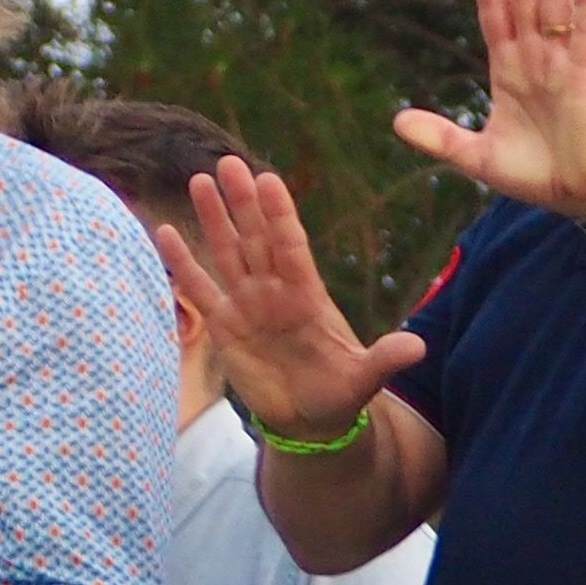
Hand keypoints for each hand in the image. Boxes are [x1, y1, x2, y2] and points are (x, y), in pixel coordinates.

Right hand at [154, 158, 427, 441]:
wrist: (311, 421)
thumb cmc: (340, 394)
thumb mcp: (363, 379)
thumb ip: (384, 359)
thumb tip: (418, 347)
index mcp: (307, 295)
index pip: (291, 247)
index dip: (280, 216)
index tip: (269, 181)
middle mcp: (275, 291)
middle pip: (256, 239)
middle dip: (243, 203)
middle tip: (229, 163)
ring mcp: (248, 304)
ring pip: (227, 253)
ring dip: (214, 219)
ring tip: (200, 180)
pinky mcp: (224, 326)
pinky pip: (200, 289)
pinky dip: (183, 263)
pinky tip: (167, 232)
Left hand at [390, 0, 585, 218]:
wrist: (580, 197)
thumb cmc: (537, 175)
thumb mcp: (477, 157)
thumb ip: (441, 137)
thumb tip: (397, 121)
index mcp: (510, 70)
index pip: (496, 13)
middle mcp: (537, 59)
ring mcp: (563, 65)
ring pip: (557, 5)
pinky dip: (585, 5)